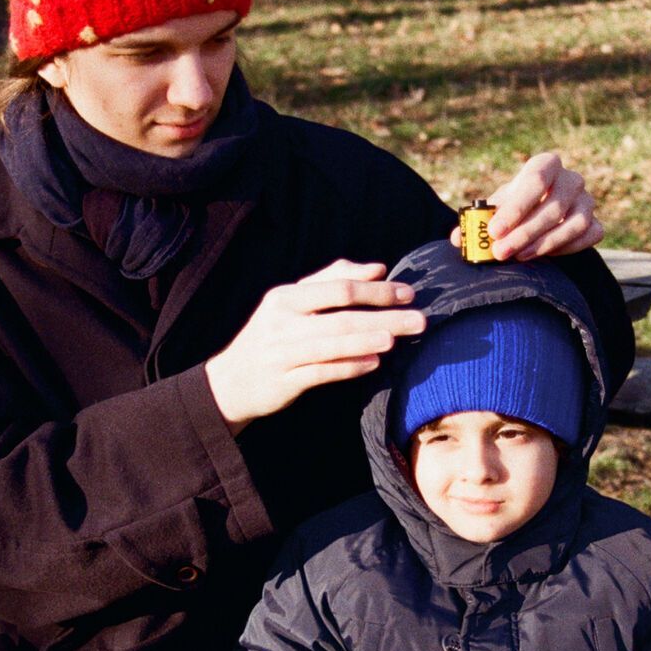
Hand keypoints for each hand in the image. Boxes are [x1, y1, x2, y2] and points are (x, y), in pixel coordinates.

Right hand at [205, 259, 425, 431]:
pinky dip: (349, 367)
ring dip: (367, 340)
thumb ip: (332, 280)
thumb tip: (378, 268)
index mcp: (286, 297)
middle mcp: (283, 322)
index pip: (338, 287)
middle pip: (341, 316)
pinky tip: (374, 364)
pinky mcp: (284, 381)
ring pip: (332, 344)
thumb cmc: (272, 336)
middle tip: (420, 320)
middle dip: (384, 316)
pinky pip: (322, 372)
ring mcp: (282, 352)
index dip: (375, 290)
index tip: (408, 293)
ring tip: (397, 338)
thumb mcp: (292, 302)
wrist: (231, 382)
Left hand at [452, 152, 601, 262]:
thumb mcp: (494, 208)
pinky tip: (543, 255)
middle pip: (554, 205)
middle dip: (524, 232)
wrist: (538, 214)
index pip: (535, 180)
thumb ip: (475, 221)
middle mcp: (571, 179)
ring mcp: (588, 201)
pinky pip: (588, 236)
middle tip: (500, 252)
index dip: (515, 207)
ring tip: (518, 256)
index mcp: (546, 164)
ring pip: (574, 223)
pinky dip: (566, 248)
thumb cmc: (514, 207)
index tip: (494, 231)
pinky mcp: (596, 223)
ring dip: (545, 243)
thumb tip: (457, 238)